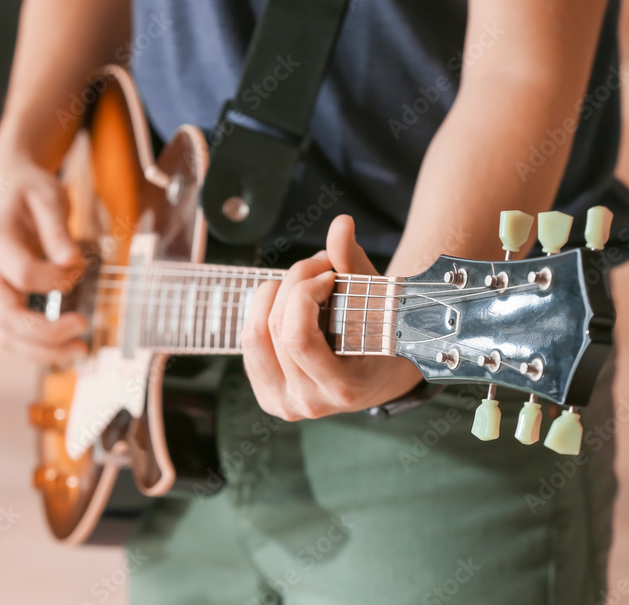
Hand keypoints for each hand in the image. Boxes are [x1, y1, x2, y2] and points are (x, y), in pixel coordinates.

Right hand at [0, 150, 87, 360]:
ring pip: (6, 335)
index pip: (22, 273)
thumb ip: (58, 229)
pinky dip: (38, 346)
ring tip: (79, 352)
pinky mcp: (1, 299)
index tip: (79, 266)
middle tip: (83, 328)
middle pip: (6, 318)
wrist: (7, 188)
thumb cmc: (29, 191)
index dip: (56, 277)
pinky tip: (66, 347)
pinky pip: (13, 333)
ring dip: (42, 351)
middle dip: (46, 332)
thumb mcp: (48, 196)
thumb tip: (71, 261)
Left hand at [240, 215, 421, 419]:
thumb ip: (353, 262)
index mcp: (344, 389)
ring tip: (299, 283)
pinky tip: (286, 304)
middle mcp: (310, 403)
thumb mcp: (375, 300)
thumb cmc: (380, 334)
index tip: (329, 275)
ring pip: (253, 336)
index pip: (298, 339)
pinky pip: (249, 344)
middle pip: (275, 330)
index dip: (304, 294)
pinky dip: (262, 313)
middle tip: (317, 267)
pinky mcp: (268, 397)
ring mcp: (284, 404)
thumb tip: (341, 223)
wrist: (377, 376)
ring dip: (271, 295)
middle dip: (292, 284)